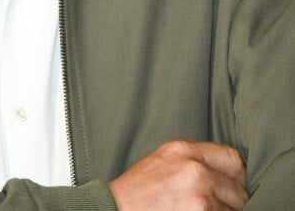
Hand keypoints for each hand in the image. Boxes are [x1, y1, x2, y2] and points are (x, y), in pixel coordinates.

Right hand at [108, 140, 248, 209]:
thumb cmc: (136, 193)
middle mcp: (195, 170)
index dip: (237, 176)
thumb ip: (193, 161)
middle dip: (235, 201)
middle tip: (221, 207)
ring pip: (236, 210)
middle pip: (239, 187)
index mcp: (184, 150)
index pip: (233, 158)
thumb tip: (226, 175)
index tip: (233, 186)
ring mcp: (199, 198)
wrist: (115, 210)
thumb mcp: (163, 161)